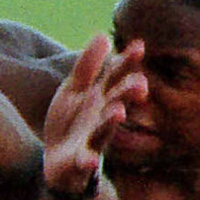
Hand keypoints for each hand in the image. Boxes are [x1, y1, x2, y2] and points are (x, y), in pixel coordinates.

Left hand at [40, 35, 140, 194]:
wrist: (58, 163)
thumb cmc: (71, 123)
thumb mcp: (74, 90)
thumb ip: (87, 66)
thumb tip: (103, 35)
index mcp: (101, 98)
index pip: (116, 77)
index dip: (127, 63)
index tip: (139, 46)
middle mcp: (101, 118)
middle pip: (117, 102)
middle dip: (128, 93)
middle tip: (141, 84)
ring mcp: (92, 140)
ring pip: (104, 131)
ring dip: (110, 122)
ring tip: (118, 112)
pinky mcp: (80, 161)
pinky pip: (85, 161)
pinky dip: (89, 160)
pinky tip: (91, 159)